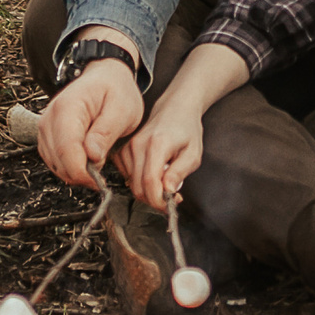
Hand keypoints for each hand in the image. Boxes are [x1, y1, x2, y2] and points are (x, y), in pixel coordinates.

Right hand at [38, 60, 142, 189]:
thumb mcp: (122, 109)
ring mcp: (46, 126)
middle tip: (102, 175)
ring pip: (54, 163)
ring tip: (96, 163)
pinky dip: (69, 166)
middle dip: (80, 174)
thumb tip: (92, 157)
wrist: (106, 76)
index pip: (66, 149)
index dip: (81, 172)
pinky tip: (86, 162)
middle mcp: (50, 116)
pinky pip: (54, 160)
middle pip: (57, 159)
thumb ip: (106, 133)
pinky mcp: (48, 135)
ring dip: (75, 171)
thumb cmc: (116, 90)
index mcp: (68, 107)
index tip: (99, 182)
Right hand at [116, 41, 250, 211]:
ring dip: (148, 191)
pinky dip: (139, 182)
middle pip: (138, 187)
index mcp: (156, 144)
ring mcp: (127, 148)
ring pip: (131, 184)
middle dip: (155, 199)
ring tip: (164, 181)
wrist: (175, 110)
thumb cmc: (186, 129)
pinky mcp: (122, 151)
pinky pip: (127, 176)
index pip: (150, 182)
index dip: (159, 200)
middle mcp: (137, 145)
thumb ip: (179, 173)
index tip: (170, 204)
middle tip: (171, 196)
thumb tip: (168, 192)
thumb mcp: (193, 154)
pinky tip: (153, 174)